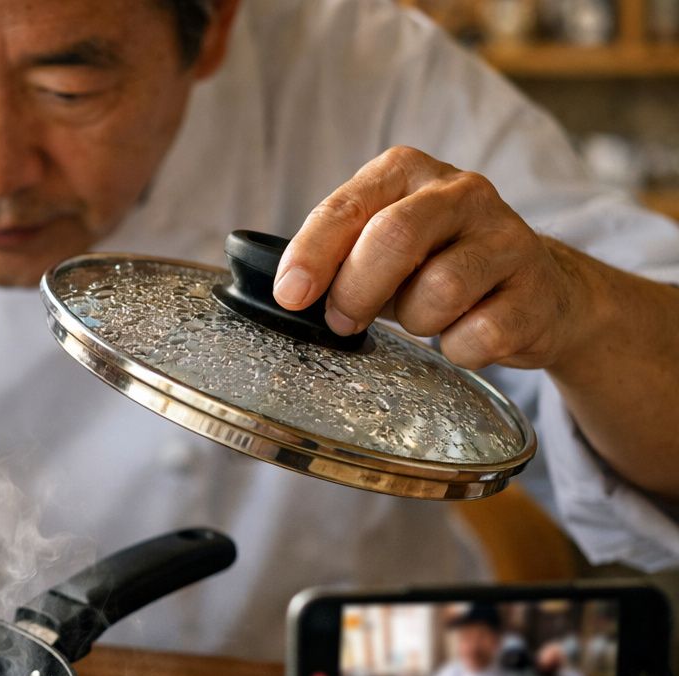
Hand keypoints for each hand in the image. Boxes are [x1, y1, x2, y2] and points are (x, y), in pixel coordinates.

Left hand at [273, 146, 585, 370]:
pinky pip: (478, 335)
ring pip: (439, 290)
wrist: (536, 290)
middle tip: (343, 322)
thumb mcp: (377, 249)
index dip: (312, 254)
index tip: (291, 294)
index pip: (348, 207)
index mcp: (407, 172)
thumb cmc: (434, 266)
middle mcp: (462, 192)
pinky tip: (466, 335)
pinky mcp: (537, 289)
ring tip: (426, 318)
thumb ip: (337, 256)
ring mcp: (508, 237)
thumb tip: (291, 291)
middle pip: (393, 237)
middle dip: (356, 291)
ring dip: (416, 322)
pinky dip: (459, 350)